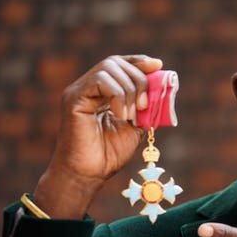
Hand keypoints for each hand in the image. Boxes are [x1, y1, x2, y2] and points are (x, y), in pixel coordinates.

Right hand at [33, 55, 162, 217]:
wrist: (90, 174)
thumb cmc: (109, 154)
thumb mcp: (136, 126)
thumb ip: (146, 107)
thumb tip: (162, 91)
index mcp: (102, 92)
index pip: (120, 64)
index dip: (139, 61)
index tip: (158, 65)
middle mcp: (88, 87)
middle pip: (116, 62)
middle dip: (139, 79)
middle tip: (146, 105)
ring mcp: (79, 91)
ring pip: (109, 68)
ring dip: (129, 90)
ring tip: (132, 115)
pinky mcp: (73, 98)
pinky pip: (100, 81)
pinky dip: (118, 95)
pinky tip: (121, 115)